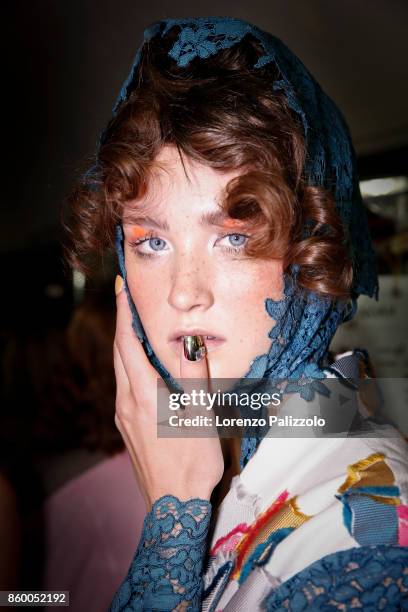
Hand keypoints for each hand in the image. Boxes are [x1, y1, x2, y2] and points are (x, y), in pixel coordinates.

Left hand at [113, 275, 223, 510]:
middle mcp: (127, 402)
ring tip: (138, 329)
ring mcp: (123, 417)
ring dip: (126, 347)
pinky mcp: (127, 429)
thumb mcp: (201, 417)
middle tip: (128, 300)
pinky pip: (125, 388)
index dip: (123, 314)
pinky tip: (145, 370)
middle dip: (122, 325)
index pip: (127, 344)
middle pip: (119, 354)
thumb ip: (196, 377)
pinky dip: (131, 368)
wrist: (173, 507)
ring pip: (120, 372)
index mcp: (144, 395)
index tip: (121, 288)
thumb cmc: (192, 462)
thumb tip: (193, 343)